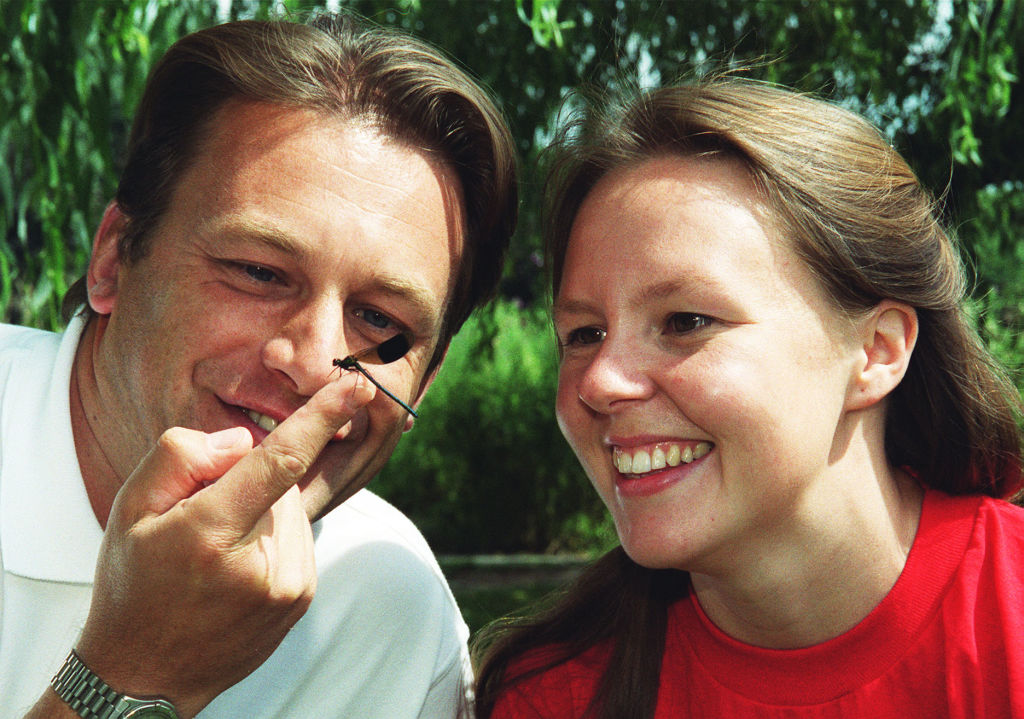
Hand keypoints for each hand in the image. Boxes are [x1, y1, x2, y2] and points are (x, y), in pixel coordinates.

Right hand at [72, 373, 373, 717]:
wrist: (147, 674)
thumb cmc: (134, 584)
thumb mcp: (130, 509)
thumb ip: (183, 456)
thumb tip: (245, 440)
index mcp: (212, 535)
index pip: (279, 462)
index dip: (321, 418)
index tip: (355, 387)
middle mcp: (262, 564)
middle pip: (278, 480)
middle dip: (247, 479)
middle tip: (201, 518)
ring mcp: (289, 585)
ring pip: (291, 506)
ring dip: (261, 510)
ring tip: (216, 552)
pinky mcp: (303, 596)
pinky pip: (297, 536)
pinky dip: (272, 535)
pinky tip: (236, 566)